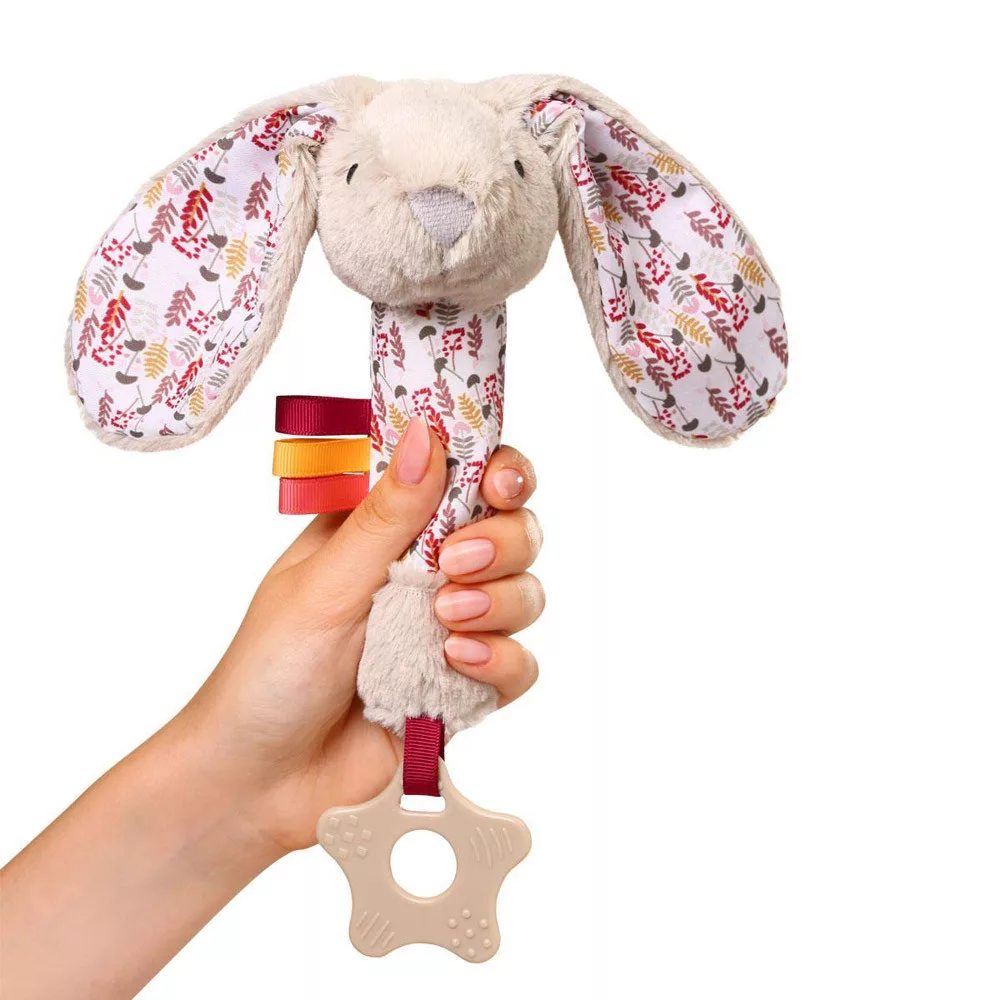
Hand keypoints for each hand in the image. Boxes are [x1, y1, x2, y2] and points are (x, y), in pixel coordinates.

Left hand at [178, 417, 542, 853]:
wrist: (263, 783)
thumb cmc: (270, 671)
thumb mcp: (324, 584)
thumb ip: (386, 517)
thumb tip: (427, 434)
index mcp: (387, 529)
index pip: (463, 477)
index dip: (497, 472)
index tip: (497, 485)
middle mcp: (428, 571)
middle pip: (512, 528)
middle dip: (501, 540)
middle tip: (455, 564)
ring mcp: (451, 629)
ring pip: (525, 592)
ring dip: (498, 601)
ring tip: (442, 624)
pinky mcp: (466, 688)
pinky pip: (520, 664)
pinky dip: (501, 661)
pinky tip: (457, 665)